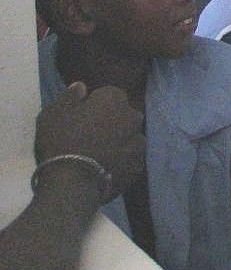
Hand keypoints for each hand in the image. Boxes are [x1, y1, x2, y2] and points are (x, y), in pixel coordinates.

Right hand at [34, 83, 144, 198]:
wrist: (72, 183)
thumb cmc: (60, 142)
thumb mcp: (52, 114)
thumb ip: (69, 97)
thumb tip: (81, 86)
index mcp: (114, 99)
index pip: (109, 95)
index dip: (94, 106)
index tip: (81, 119)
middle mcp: (133, 116)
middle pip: (122, 115)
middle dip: (111, 122)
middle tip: (89, 138)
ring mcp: (139, 142)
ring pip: (129, 137)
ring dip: (119, 142)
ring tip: (98, 157)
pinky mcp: (139, 165)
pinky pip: (130, 159)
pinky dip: (121, 162)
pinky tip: (105, 170)